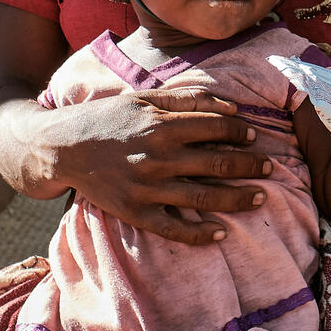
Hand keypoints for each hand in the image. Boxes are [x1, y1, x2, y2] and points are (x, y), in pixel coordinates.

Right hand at [45, 87, 272, 244]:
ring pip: (202, 196)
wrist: (60, 147)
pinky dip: (199, 233)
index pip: (213, 127)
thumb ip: (185, 99)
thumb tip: (229, 107)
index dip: (239, 132)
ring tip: (260, 198)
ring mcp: (146, 186)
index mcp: (160, 124)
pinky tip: (221, 232)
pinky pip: (172, 228)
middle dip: (248, 165)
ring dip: (236, 198)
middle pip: (215, 162)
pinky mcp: (134, 211)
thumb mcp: (142, 98)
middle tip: (270, 168)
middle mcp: (157, 155)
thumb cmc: (106, 118)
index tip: (254, 136)